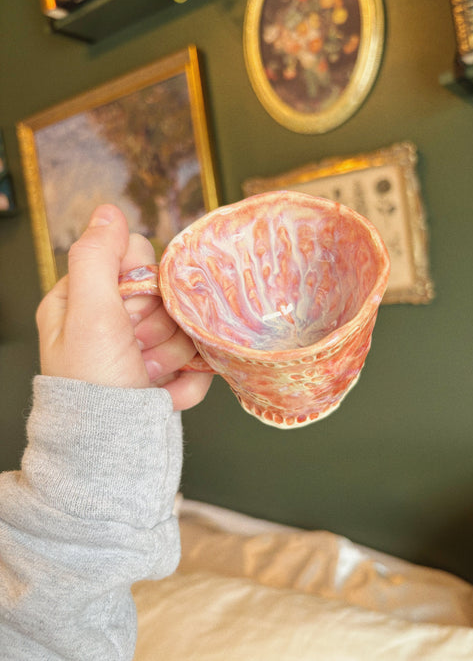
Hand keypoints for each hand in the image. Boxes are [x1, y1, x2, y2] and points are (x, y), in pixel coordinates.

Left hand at [36, 204, 212, 409]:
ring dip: (172, 354)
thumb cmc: (93, 385)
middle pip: (164, 293)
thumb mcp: (88, 313)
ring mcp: (139, 351)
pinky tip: (164, 393)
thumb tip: (109, 211)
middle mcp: (110, 323)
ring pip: (184, 326)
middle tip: (137, 348)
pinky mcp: (164, 376)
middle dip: (158, 323)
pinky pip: (195, 361)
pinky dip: (186, 380)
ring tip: (147, 376)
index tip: (130, 308)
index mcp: (82, 300)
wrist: (112, 457)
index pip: (132, 258)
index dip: (142, 279)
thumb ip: (97, 257)